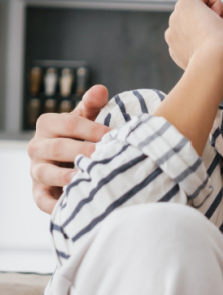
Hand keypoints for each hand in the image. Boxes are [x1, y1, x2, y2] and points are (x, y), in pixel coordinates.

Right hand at [28, 84, 110, 213]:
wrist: (68, 159)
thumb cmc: (80, 136)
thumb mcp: (85, 118)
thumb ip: (93, 105)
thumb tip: (101, 90)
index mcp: (48, 124)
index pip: (70, 123)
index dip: (93, 129)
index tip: (114, 136)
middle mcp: (37, 146)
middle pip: (58, 147)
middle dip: (82, 151)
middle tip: (103, 156)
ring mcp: (36, 169)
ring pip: (46, 172)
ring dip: (65, 176)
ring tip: (83, 178)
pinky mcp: (38, 191)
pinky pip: (41, 199)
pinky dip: (54, 204)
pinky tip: (72, 204)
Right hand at [165, 0, 222, 80]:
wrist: (215, 64)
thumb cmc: (222, 67)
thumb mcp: (217, 61)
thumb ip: (216, 50)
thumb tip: (222, 36)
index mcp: (178, 48)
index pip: (202, 34)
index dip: (215, 39)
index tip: (215, 52)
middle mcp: (173, 33)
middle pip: (204, 19)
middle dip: (216, 27)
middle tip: (216, 42)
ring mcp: (175, 18)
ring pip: (206, 7)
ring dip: (218, 17)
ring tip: (216, 33)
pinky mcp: (184, 4)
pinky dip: (218, 5)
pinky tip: (215, 21)